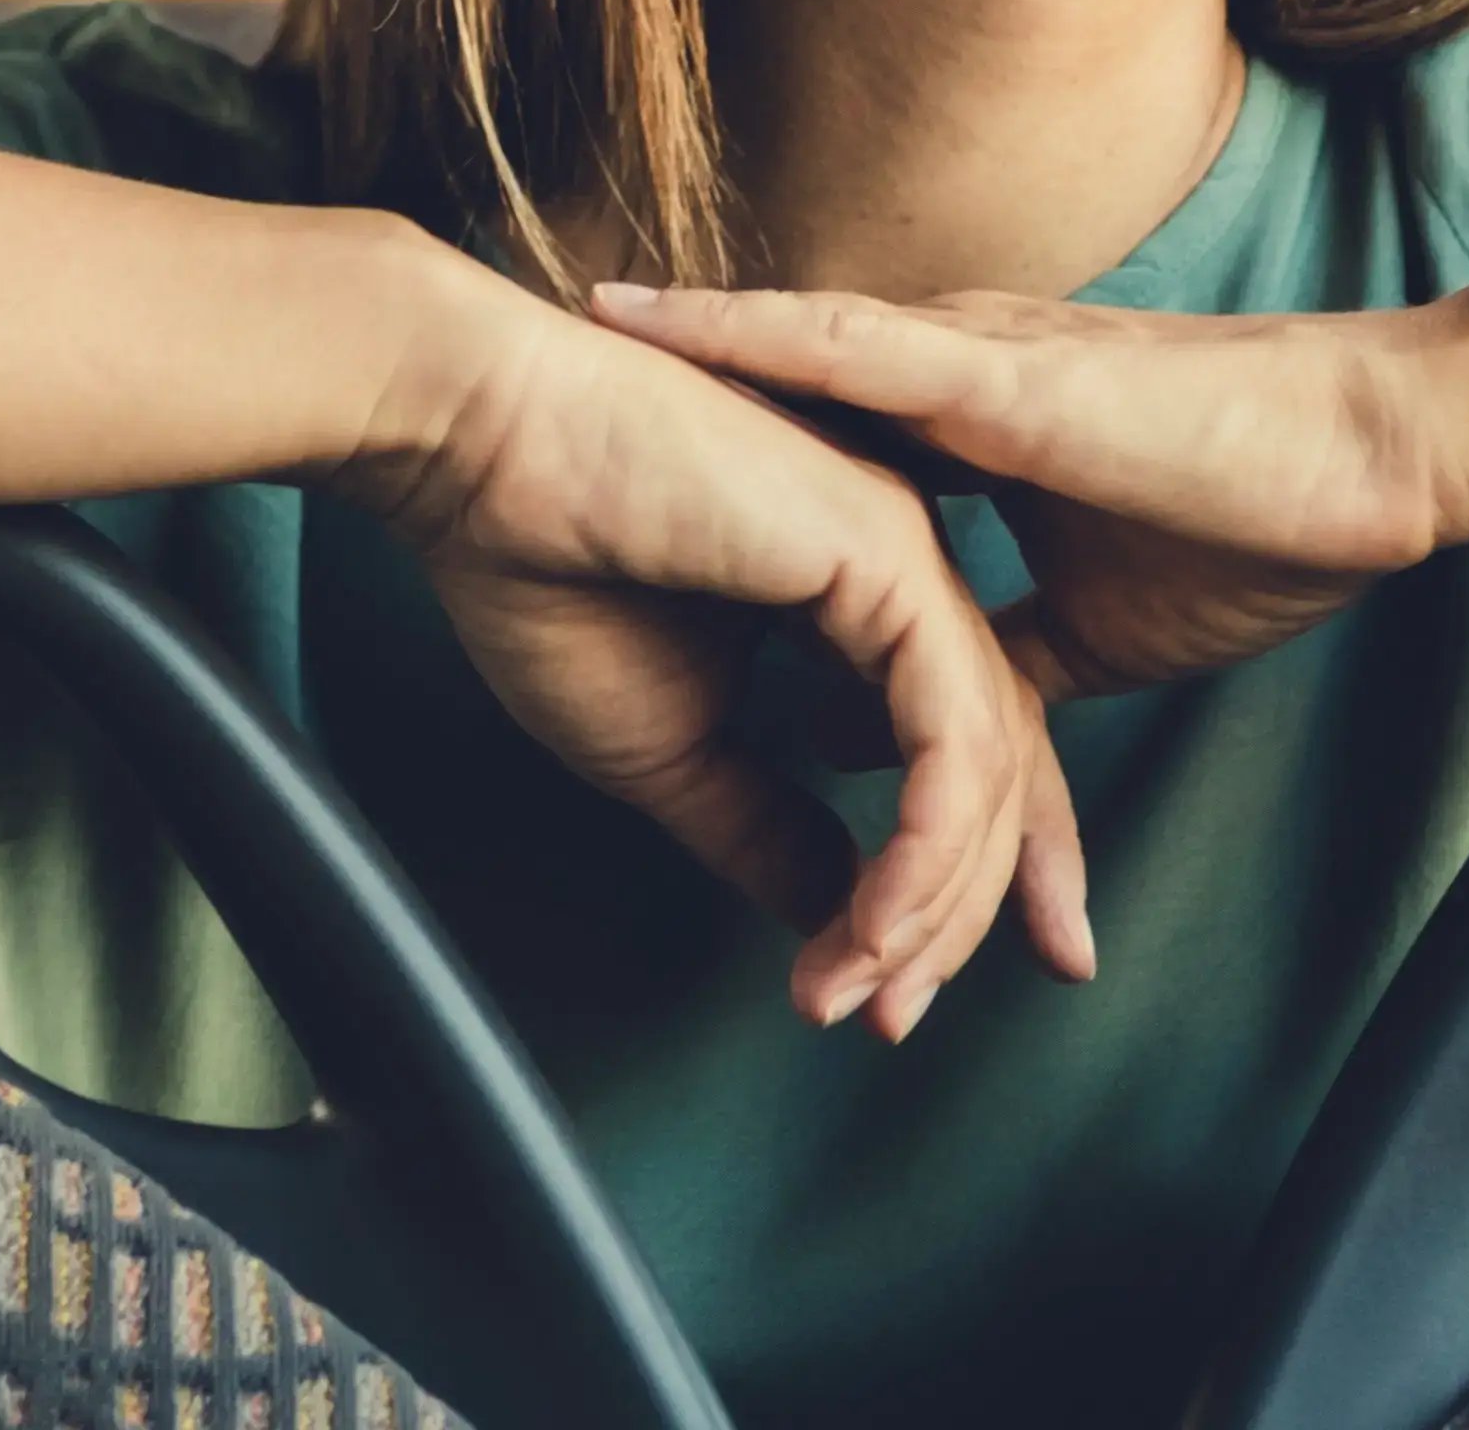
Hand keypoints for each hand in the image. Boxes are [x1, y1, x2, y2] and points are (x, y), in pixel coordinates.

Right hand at [331, 285, 1093, 1036]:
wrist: (473, 447)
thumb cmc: (542, 567)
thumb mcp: (664, 745)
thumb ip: (756, 824)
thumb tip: (830, 914)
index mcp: (856, 601)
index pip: (950, 761)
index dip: (942, 889)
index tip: (898, 1000)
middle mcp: (903, 573)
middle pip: (996, 772)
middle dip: (967, 917)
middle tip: (898, 1021)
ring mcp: (906, 557)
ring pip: (988, 765)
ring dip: (935, 903)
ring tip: (863, 991)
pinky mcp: (888, 557)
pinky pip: (953, 737)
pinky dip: (924, 850)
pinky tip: (874, 926)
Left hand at [585, 281, 1468, 701]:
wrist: (1377, 459)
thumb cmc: (1257, 525)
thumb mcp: (1079, 629)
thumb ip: (968, 658)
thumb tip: (865, 726)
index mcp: (972, 423)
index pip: (815, 414)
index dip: (714, 414)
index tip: (608, 418)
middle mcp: (955, 372)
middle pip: (781, 368)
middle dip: (674, 375)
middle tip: (550, 357)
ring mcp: (973, 362)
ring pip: (787, 340)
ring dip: (683, 343)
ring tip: (571, 321)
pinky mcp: (999, 377)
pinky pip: (845, 347)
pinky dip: (743, 333)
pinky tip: (661, 321)